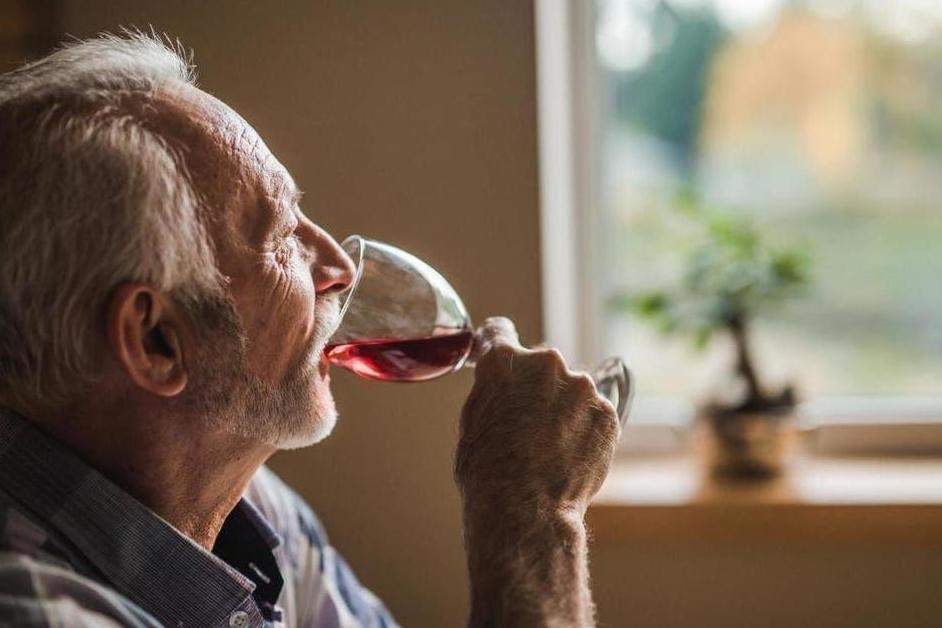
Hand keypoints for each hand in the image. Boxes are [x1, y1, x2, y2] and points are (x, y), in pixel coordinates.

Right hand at [456, 316, 618, 517]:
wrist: (525, 511)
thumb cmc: (488, 473)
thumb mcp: (473, 422)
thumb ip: (492, 392)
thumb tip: (503, 389)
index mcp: (503, 361)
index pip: (499, 332)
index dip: (496, 343)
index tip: (500, 352)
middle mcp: (545, 363)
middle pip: (540, 365)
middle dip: (535, 385)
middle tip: (527, 423)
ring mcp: (581, 386)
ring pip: (571, 390)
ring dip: (564, 409)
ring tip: (550, 448)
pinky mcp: (607, 412)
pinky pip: (593, 414)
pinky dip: (585, 430)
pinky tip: (569, 456)